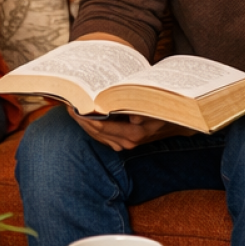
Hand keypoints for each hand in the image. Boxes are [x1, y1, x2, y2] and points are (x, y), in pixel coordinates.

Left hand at [70, 111, 190, 151]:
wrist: (177, 120)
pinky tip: (82, 115)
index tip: (73, 102)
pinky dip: (91, 125)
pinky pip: (101, 136)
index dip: (84, 115)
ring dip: (83, 122)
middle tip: (67, 101)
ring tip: (71, 106)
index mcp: (134, 133)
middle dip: (80, 117)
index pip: (101, 126)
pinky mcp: (123, 142)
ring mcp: (125, 143)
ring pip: (96, 135)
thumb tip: (132, 117)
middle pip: (95, 131)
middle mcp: (127, 142)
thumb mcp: (154, 104)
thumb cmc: (163, 105)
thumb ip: (143, 110)